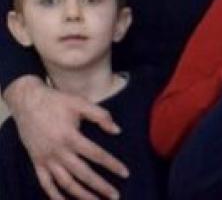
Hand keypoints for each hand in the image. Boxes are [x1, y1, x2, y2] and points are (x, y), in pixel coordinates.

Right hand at [4, 75, 127, 199]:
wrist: (27, 102)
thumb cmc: (57, 101)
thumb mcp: (80, 103)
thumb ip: (101, 116)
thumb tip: (117, 130)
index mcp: (71, 137)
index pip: (96, 155)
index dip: (112, 165)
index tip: (125, 174)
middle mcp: (58, 152)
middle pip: (83, 174)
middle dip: (100, 187)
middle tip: (115, 196)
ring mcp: (46, 159)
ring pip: (65, 183)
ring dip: (81, 195)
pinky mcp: (36, 162)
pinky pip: (45, 184)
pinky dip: (55, 195)